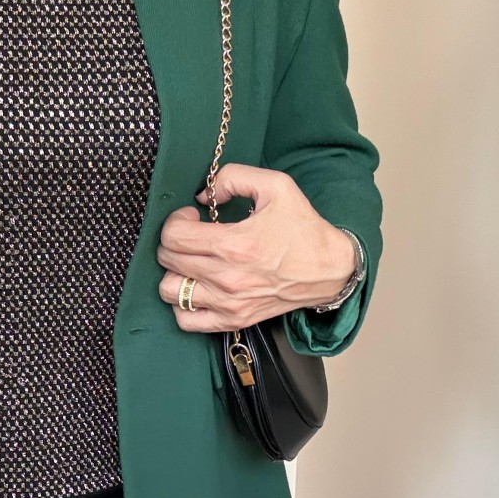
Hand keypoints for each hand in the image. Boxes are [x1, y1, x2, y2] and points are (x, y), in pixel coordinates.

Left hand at [156, 163, 355, 331]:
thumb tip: (203, 193)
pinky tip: (197, 287)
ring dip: (174, 273)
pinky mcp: (233, 320)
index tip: (191, 217)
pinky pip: (187, 320)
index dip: (175, 221)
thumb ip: (234, 177)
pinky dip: (183, 304)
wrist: (329, 269)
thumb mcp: (276, 186)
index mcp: (233, 245)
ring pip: (170, 292)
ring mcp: (228, 303)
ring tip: (191, 263)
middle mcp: (226, 278)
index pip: (173, 236)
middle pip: (168, 261)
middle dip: (172, 242)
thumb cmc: (303, 228)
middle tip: (191, 235)